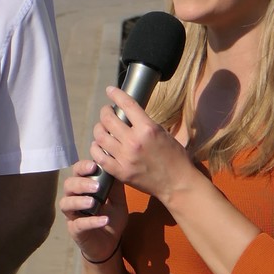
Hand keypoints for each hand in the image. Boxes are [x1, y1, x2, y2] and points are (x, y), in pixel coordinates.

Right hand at [59, 157, 124, 263]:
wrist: (110, 244)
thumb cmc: (111, 219)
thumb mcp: (118, 202)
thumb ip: (116, 188)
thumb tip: (117, 168)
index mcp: (83, 188)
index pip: (77, 172)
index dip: (82, 167)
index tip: (94, 166)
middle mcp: (74, 199)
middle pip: (68, 185)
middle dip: (80, 184)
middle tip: (96, 187)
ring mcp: (72, 215)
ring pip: (66, 203)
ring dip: (79, 201)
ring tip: (93, 203)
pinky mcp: (75, 230)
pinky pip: (79, 224)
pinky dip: (90, 221)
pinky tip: (103, 220)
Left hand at [88, 86, 192, 204]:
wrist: (177, 183)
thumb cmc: (174, 157)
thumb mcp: (163, 133)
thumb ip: (145, 123)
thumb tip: (129, 113)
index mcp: (148, 129)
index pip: (127, 105)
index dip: (116, 94)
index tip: (110, 90)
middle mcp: (134, 142)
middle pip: (109, 120)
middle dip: (105, 112)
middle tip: (107, 112)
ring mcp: (125, 157)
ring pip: (100, 137)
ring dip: (99, 129)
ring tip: (102, 128)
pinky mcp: (120, 172)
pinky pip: (99, 156)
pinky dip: (95, 148)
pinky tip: (98, 145)